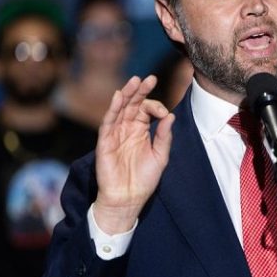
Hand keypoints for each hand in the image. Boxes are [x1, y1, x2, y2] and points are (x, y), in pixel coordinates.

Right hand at [93, 75, 174, 233]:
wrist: (128, 198)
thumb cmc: (144, 179)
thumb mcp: (160, 156)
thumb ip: (165, 136)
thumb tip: (171, 116)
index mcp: (141, 131)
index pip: (147, 110)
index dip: (156, 106)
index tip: (164, 113)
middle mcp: (127, 129)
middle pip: (133, 105)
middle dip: (141, 91)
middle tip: (150, 78)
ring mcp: (115, 134)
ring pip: (120, 109)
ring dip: (128, 94)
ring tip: (136, 81)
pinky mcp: (105, 142)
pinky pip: (108, 122)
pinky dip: (113, 109)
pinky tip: (119, 96)